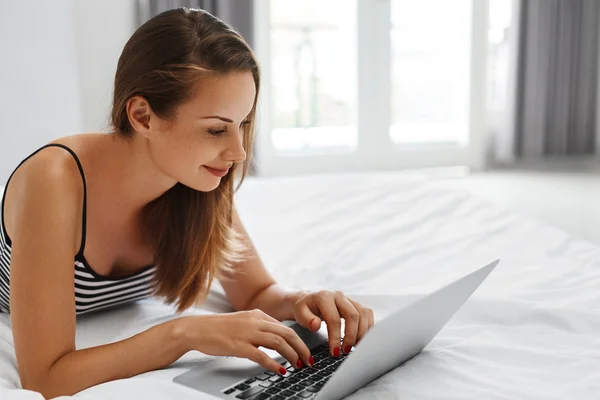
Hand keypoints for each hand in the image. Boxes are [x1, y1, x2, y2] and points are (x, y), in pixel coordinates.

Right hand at [181, 310, 312, 374]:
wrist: (197, 329)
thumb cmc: (218, 328)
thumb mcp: (243, 322)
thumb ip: (259, 327)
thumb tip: (276, 339)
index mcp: (257, 314)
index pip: (284, 327)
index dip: (299, 340)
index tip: (306, 351)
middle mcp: (255, 321)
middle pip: (286, 334)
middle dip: (301, 348)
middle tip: (309, 360)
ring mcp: (247, 333)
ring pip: (278, 343)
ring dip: (292, 356)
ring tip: (299, 366)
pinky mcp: (239, 345)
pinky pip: (261, 355)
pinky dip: (274, 363)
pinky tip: (281, 370)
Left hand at [292, 290, 374, 356]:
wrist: (309, 300)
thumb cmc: (304, 308)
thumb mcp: (300, 314)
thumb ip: (306, 319)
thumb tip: (315, 325)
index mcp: (324, 297)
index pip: (334, 319)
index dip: (336, 337)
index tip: (335, 352)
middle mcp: (339, 296)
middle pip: (353, 315)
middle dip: (351, 336)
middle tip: (346, 351)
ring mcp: (349, 299)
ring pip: (363, 314)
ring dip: (362, 332)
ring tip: (354, 347)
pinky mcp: (355, 304)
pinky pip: (367, 313)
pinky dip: (368, 326)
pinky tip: (362, 338)